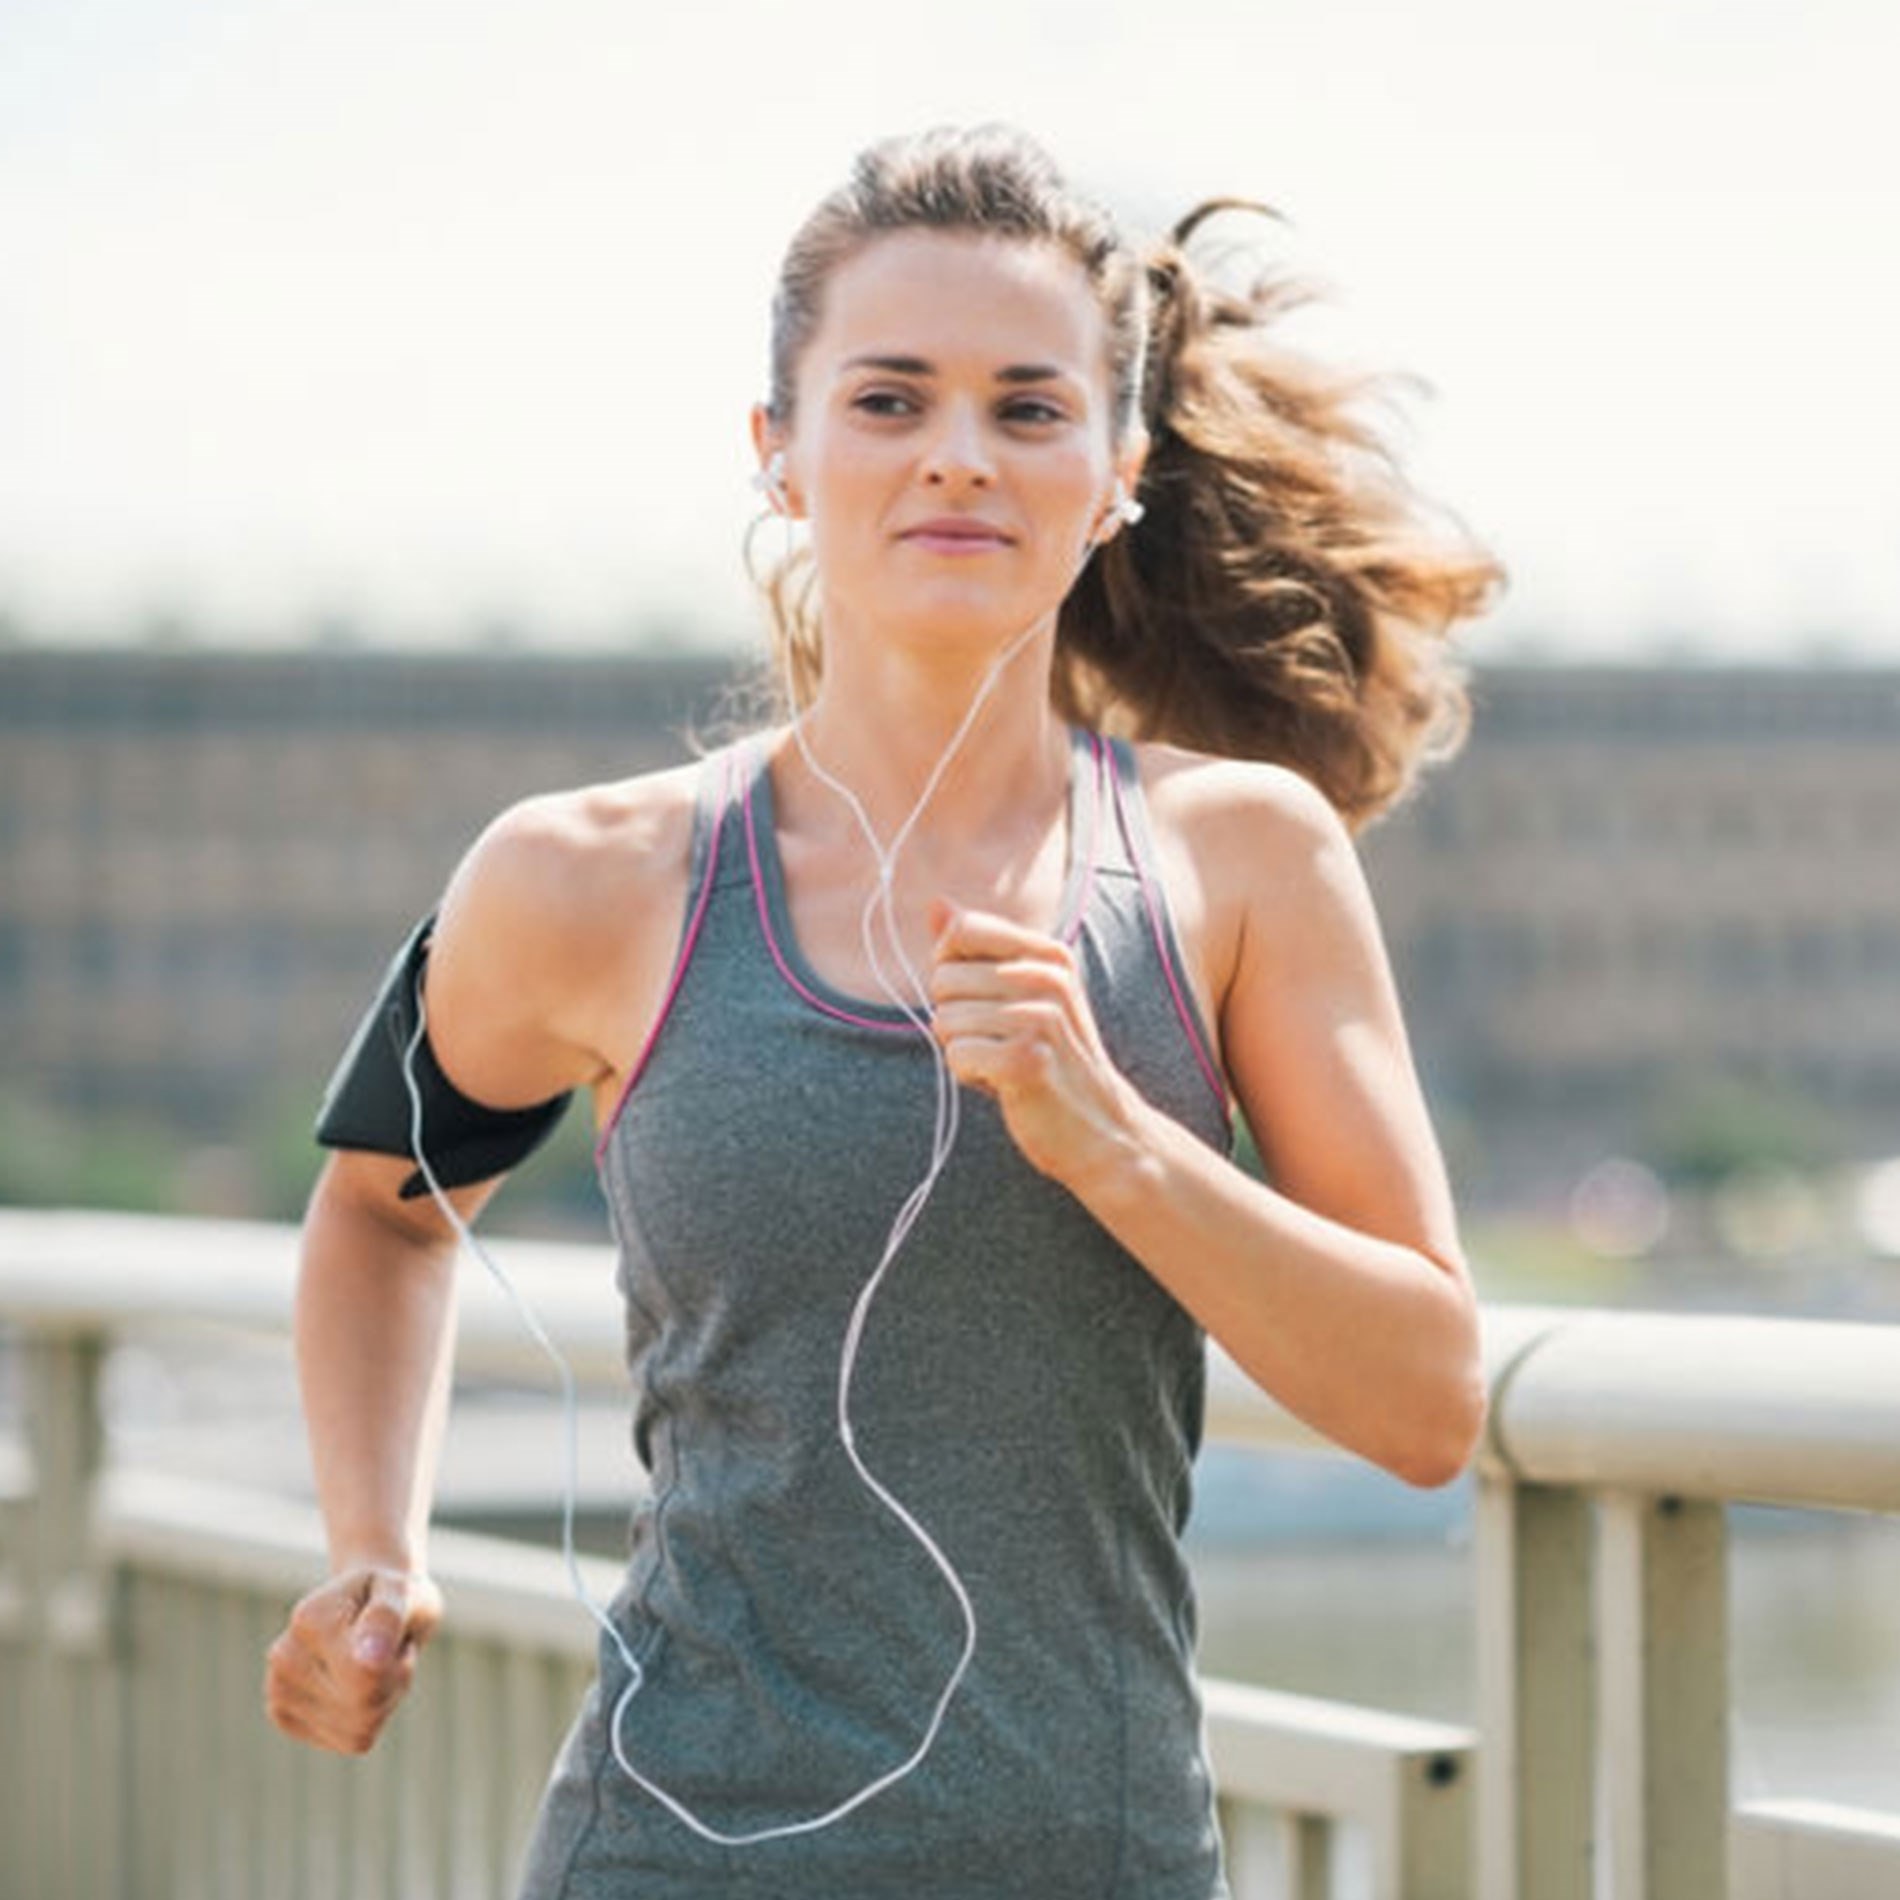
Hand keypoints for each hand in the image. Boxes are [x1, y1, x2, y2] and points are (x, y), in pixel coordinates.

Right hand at [264, 1564, 442, 1754]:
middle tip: (391, 1647)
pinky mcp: (288, 1719)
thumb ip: (386, 1620)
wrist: (369, 1602)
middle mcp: (283, 1657)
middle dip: (395, 1681)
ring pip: (361, 1728)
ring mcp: (279, 1692)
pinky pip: (354, 1740)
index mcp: (308, 1619)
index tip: (396, 1630)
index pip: (367, 1677)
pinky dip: (372, 1719)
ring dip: (386, 1698)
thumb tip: (368, 1663)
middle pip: (365, 1705)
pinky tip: (361, 1685)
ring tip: (377, 1662)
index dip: (399, 1662)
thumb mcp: (402, 1592)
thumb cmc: (390, 1595)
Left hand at [927, 900, 1147, 1187]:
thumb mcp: (1023, 993)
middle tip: (1000, 1042)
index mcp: (1049, 954)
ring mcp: (1040, 1018)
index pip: (962, 929)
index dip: (950, 966)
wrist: (1102, 1129)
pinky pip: (956, 1055)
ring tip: (1006, 1063)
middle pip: (943, 979)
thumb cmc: (1053, 1058)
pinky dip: (970, 1076)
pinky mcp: (1025, 1060)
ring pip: (944, 1020)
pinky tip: (1006, 1084)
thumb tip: (935, 903)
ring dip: (964, 1051)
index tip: (979, 998)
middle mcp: (1047, 978)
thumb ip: (977, 947)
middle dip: (956, 1018)